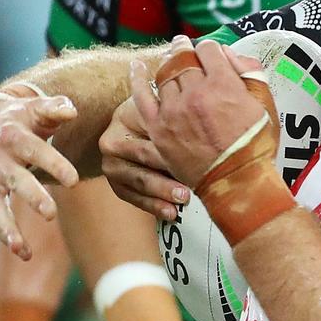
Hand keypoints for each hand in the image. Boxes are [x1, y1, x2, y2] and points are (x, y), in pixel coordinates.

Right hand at [0, 88, 78, 258]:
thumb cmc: (19, 120)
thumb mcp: (34, 110)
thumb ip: (54, 109)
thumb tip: (71, 110)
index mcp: (14, 136)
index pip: (36, 151)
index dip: (54, 165)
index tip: (73, 181)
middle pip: (16, 179)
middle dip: (32, 196)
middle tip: (51, 213)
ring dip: (8, 227)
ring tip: (23, 248)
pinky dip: (4, 235)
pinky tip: (24, 253)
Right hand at [100, 95, 190, 220]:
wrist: (140, 127)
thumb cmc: (161, 116)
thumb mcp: (168, 109)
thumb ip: (182, 119)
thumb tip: (208, 133)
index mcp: (126, 116)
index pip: (152, 130)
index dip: (173, 145)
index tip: (193, 159)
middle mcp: (113, 141)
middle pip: (144, 157)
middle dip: (170, 170)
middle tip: (190, 183)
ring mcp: (112, 164)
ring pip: (139, 181)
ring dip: (162, 193)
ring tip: (182, 199)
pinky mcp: (117, 184)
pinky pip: (133, 197)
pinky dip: (153, 205)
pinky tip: (169, 211)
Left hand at [135, 39, 271, 186]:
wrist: (237, 183)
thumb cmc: (256, 146)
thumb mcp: (266, 105)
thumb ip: (251, 74)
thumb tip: (231, 55)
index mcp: (224, 84)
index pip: (210, 50)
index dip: (211, 49)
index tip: (210, 52)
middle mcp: (196, 92)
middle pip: (184, 58)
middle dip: (184, 49)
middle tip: (182, 44)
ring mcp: (174, 110)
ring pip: (165, 74)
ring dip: (167, 63)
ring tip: (169, 58)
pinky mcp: (159, 128)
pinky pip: (142, 96)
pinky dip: (138, 79)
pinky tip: (136, 67)